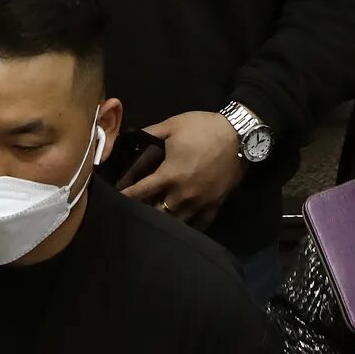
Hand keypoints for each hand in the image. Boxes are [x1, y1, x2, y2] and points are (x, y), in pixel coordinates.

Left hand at [122, 111, 243, 225]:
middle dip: (143, 213)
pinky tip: (182, 229)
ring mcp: (200, 202)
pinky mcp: (215, 205)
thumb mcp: (174, 125)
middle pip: (155, 214)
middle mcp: (181, 194)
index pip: (139, 192)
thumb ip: (150, 132)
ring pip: (176, 223)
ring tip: (155, 223)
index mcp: (169, 175)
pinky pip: (200, 225)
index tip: (114, 200)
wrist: (240, 134)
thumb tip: (128, 137)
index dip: (124, 196)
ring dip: (164, 222)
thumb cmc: (204, 128)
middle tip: (135, 213)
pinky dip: (190, 228)